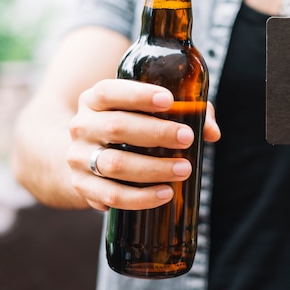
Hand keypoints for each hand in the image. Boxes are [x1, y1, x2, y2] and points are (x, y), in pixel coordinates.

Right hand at [66, 79, 220, 210]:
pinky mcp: (81, 186)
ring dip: (154, 169)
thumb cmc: (127, 126)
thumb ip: (183, 112)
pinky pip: (111, 195)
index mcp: (94, 100)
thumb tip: (211, 131)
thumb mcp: (144, 111)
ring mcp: (78, 158)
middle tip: (187, 138)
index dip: (139, 95)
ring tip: (184, 169)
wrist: (83, 156)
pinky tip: (165, 194)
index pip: (110, 92)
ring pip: (115, 164)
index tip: (169, 101)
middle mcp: (82, 126)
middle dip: (156, 133)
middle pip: (116, 127)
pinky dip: (140, 198)